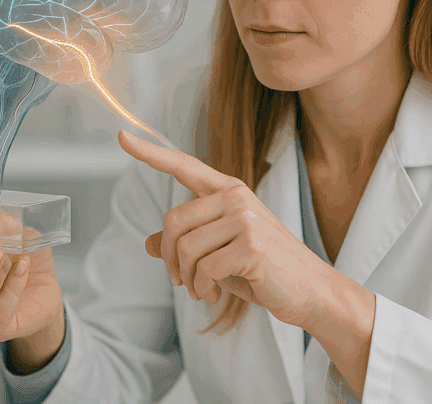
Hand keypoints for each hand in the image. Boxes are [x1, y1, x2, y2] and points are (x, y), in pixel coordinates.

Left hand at [119, 129, 328, 327]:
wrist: (310, 291)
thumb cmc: (262, 270)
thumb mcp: (218, 253)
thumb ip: (186, 243)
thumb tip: (149, 242)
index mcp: (227, 190)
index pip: (182, 165)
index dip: (149, 152)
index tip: (121, 136)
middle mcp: (235, 196)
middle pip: (172, 222)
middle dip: (170, 259)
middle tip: (181, 280)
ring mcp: (245, 218)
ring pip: (185, 249)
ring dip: (186, 278)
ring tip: (200, 289)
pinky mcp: (252, 245)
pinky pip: (204, 268)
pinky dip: (201, 288)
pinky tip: (213, 295)